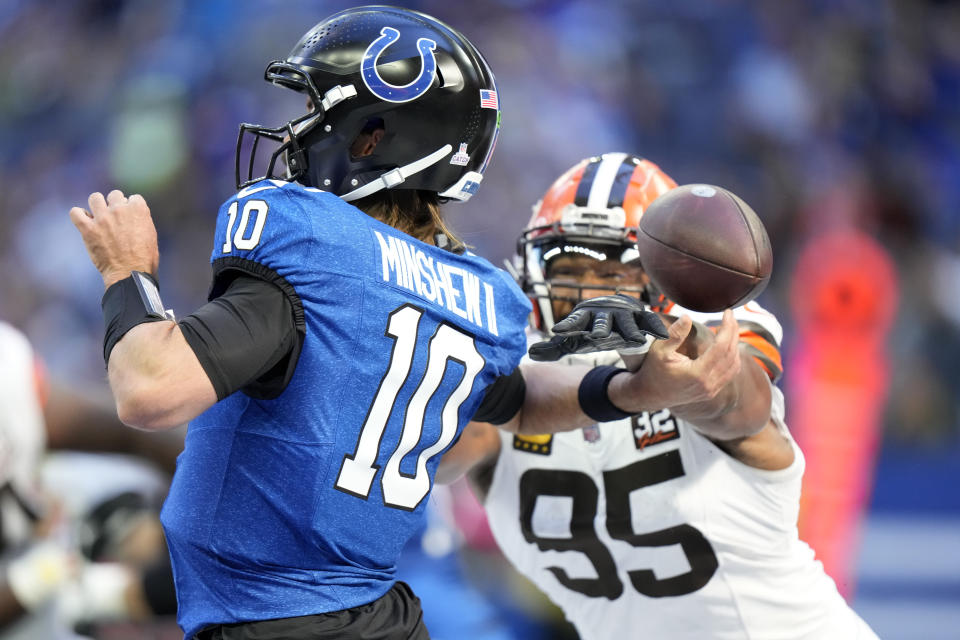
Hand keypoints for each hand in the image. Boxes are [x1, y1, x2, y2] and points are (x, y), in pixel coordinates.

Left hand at [69, 190, 158, 288]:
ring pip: (95, 198)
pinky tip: (85, 222)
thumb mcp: (150, 234)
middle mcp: (120, 209)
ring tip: (99, 216)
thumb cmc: (145, 258)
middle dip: (114, 204)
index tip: (129, 217)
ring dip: (97, 205)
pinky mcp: (88, 229)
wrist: (130, 273)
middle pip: (114, 195)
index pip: (133, 198)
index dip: (131, 207)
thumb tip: (131, 217)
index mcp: (138, 209)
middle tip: (115, 218)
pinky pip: (76, 212)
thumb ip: (140, 220)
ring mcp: (103, 218)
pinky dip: (79, 215)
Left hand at [528, 294, 667, 361]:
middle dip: (601, 328)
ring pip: (627, 323)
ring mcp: (626, 315)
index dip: (568, 325)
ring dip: (630, 329)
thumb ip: (555, 347)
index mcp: (586, 316)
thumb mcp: (576, 340)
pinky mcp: (644, 320)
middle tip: (597, 338)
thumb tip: (530, 354)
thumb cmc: (596, 330)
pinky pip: (649, 324)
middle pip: (602, 321)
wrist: (621, 318)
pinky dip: (654, 328)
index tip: (557, 332)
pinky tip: (660, 334)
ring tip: (634, 339)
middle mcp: (606, 313)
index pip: (575, 321)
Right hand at [611, 309, 741, 410]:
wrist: (650, 394)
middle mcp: (708, 384)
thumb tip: (687, 317)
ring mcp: (711, 390)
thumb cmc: (653, 370)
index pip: (721, 347)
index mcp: (697, 373)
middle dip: (734, 333)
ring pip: (734, 365)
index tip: (727, 313)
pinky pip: (730, 374)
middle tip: (731, 316)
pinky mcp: (711, 392)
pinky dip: (733, 358)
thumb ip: (674, 334)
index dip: (728, 328)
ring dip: (736, 345)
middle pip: (731, 354)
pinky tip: (729, 347)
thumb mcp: (659, 350)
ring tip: (730, 329)